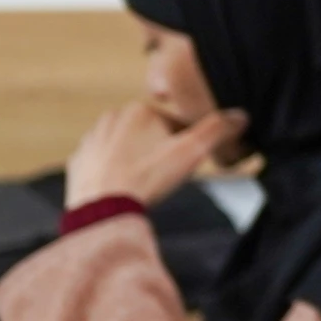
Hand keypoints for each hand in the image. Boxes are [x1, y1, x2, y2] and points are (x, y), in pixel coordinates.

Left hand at [64, 101, 247, 210]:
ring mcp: (91, 140)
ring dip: (136, 162)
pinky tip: (121, 190)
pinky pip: (102, 164)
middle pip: (149, 135)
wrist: (102, 210)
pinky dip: (112, 175)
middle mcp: (111, 118)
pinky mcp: (79, 163)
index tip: (183, 167)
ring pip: (124, 148)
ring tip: (144, 187)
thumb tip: (241, 115)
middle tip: (165, 179)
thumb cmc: (148, 179)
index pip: (175, 124)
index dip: (186, 147)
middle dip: (159, 153)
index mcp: (140, 110)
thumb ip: (217, 130)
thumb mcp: (192, 153)